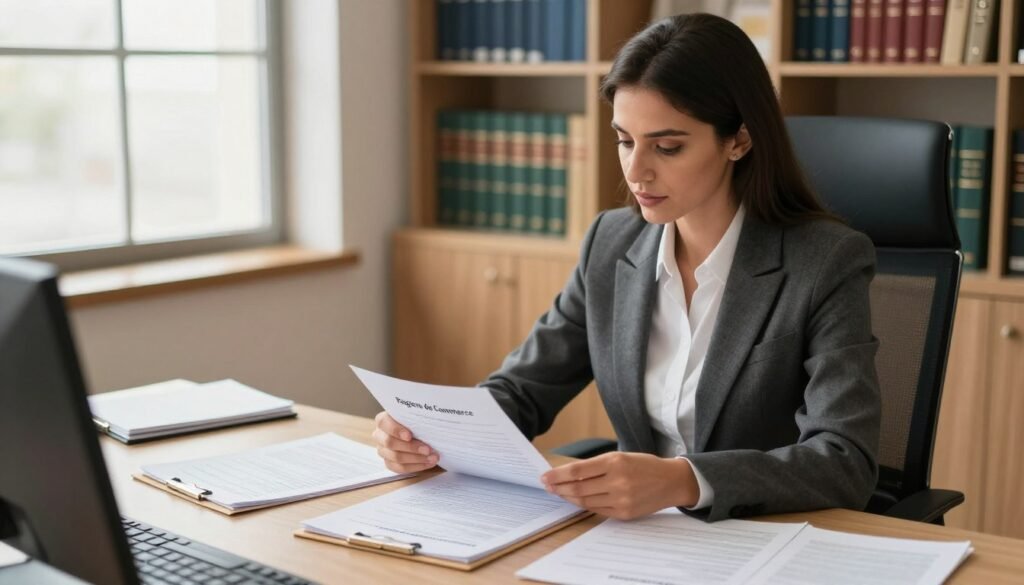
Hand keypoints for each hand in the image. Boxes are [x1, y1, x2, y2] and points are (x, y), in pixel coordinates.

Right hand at [372, 412, 438, 473]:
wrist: (420, 432)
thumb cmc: (417, 420)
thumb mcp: (416, 413)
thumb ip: (418, 412)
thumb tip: (431, 402)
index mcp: (383, 420)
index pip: (384, 423)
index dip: (396, 430)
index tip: (409, 435)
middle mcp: (380, 435)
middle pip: (390, 443)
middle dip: (411, 447)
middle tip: (428, 449)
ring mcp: (383, 450)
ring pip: (396, 458)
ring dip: (417, 459)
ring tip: (433, 457)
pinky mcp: (389, 462)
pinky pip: (400, 468)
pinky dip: (416, 466)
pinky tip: (428, 463)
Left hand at [541, 452, 698, 519]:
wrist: (671, 481)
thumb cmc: (644, 466)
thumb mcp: (621, 457)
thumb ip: (597, 466)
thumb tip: (568, 473)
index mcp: (615, 462)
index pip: (577, 470)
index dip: (558, 475)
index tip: (545, 476)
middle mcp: (618, 481)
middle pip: (578, 488)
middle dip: (559, 488)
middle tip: (548, 486)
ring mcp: (621, 499)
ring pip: (585, 501)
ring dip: (568, 498)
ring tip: (559, 493)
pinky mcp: (625, 513)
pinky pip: (597, 510)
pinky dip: (584, 505)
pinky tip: (577, 500)